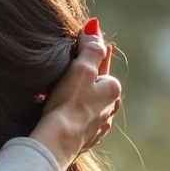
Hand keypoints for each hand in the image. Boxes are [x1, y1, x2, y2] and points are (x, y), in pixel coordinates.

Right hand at [30, 19, 121, 170]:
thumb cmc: (68, 103)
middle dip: (91, 75)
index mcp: (112, 89)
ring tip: (73, 91)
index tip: (82, 37)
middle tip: (78, 63)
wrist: (57, 141)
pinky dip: (78, 115)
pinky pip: (84, 122)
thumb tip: (94, 29)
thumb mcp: (81, 69)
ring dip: (85, 97)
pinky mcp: (85, 140)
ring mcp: (98, 126)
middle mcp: (110, 108)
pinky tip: (71, 116)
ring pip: (92, 105)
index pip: (102, 63)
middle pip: (99, 85)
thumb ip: (91, 49)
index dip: (91, 49)